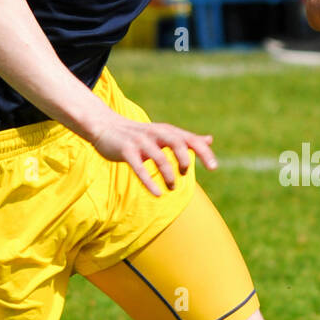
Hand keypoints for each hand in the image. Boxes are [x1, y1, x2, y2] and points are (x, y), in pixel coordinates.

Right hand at [90, 117, 217, 193]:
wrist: (105, 126)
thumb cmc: (139, 134)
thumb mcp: (164, 134)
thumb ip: (186, 139)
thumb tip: (210, 139)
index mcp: (167, 131)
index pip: (189, 139)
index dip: (203, 152)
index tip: (213, 167)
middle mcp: (156, 134)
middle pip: (177, 143)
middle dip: (185, 160)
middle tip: (184, 174)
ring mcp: (140, 142)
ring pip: (159, 158)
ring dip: (168, 175)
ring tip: (171, 187)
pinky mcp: (126, 151)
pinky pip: (139, 168)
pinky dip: (149, 182)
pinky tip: (157, 194)